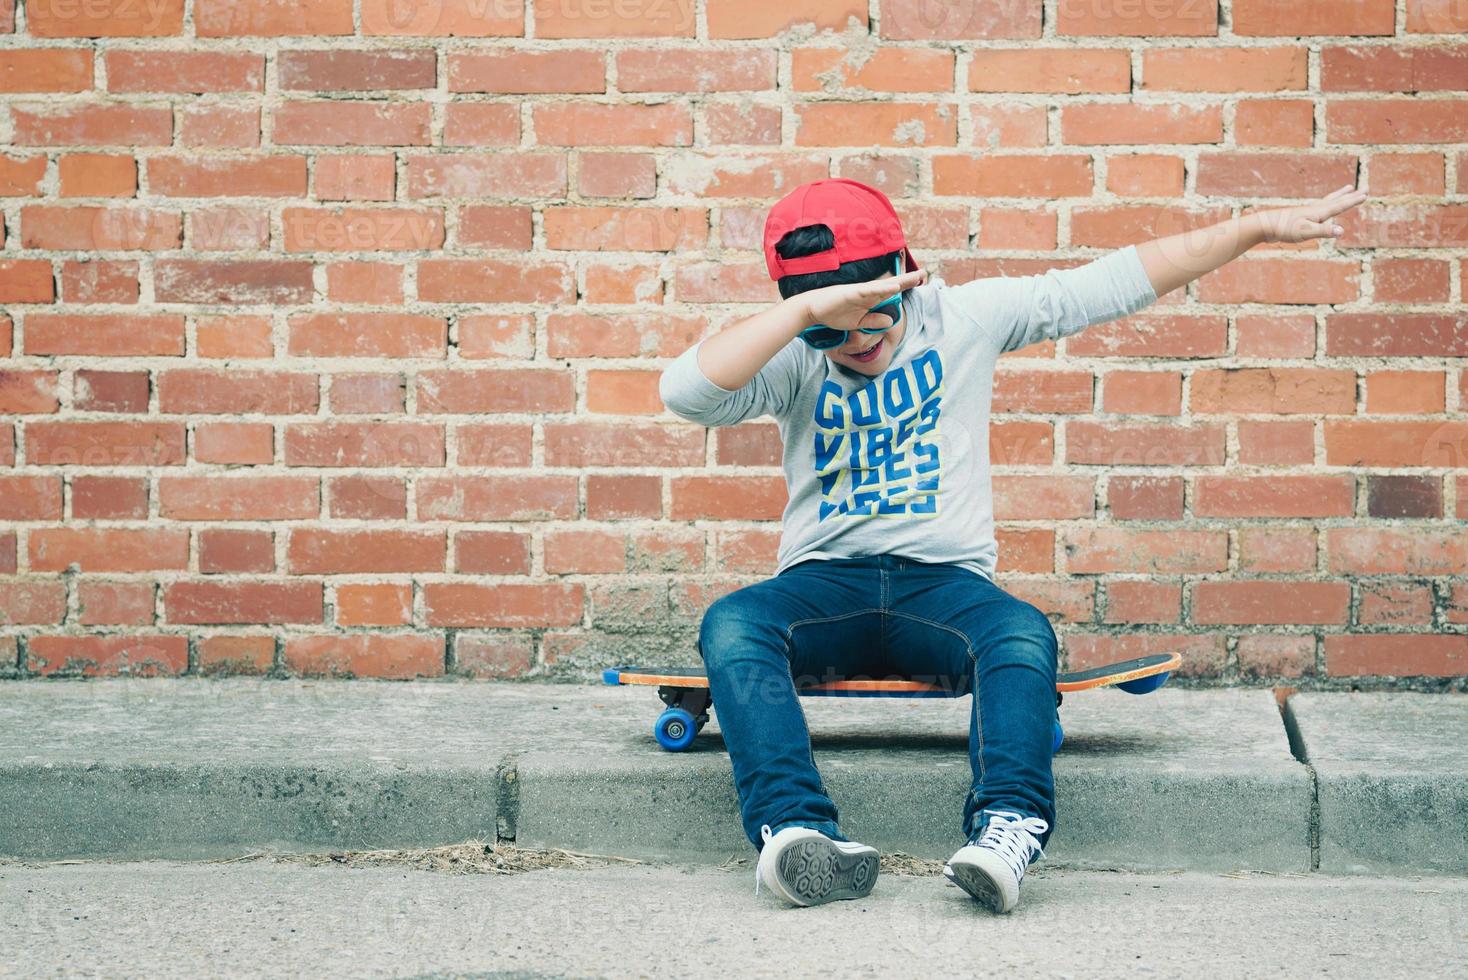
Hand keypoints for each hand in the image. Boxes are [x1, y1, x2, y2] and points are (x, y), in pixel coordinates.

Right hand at [798, 268, 927, 331]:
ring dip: (899, 282)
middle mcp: (867, 292)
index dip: (905, 286)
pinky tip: (893, 287)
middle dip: (908, 280)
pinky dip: (881, 289)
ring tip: (915, 278)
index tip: (920, 281)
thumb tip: (889, 322)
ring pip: (883, 286)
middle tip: (924, 274)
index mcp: (869, 298)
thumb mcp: (858, 323)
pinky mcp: (850, 293)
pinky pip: (868, 291)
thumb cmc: (834, 313)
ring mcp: (859, 291)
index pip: (890, 291)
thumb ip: (873, 321)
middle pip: (891, 285)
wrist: (813, 310)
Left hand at [1252, 184, 1368, 243]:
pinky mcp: (1300, 216)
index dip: (1354, 200)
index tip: (1366, 193)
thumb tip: (1341, 231)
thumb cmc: (1285, 229)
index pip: (1341, 205)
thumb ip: (1324, 231)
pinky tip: (1323, 208)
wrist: (1264, 226)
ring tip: (1347, 189)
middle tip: (1365, 188)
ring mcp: (1307, 211)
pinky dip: (1326, 204)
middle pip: (1337, 200)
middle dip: (1352, 195)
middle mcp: (1315, 209)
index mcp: (1319, 212)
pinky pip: (1319, 208)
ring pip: (1328, 201)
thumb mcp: (1306, 232)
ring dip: (1340, 195)